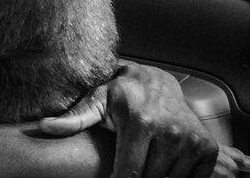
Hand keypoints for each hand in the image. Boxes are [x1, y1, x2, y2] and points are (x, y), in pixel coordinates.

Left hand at [39, 63, 249, 176]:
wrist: (157, 81)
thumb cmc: (122, 92)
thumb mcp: (96, 101)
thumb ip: (74, 118)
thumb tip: (44, 126)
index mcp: (141, 123)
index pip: (129, 173)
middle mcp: (170, 132)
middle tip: (126, 167)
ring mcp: (191, 140)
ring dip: (155, 177)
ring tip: (143, 161)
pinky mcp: (206, 147)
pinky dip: (177, 177)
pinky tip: (162, 164)